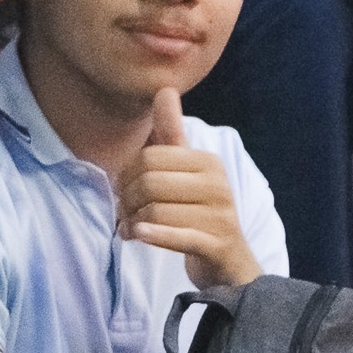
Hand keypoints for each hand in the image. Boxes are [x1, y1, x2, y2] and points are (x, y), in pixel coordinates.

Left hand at [116, 89, 261, 287]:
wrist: (229, 263)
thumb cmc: (199, 213)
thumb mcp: (186, 171)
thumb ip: (171, 133)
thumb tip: (164, 89)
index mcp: (208, 162)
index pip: (149, 158)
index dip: (127, 176)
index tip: (124, 192)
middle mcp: (218, 184)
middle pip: (149, 183)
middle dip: (128, 201)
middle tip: (125, 215)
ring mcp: (220, 215)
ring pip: (156, 211)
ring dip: (134, 224)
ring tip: (132, 230)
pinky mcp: (216, 243)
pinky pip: (176, 235)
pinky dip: (153, 236)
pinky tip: (139, 235)